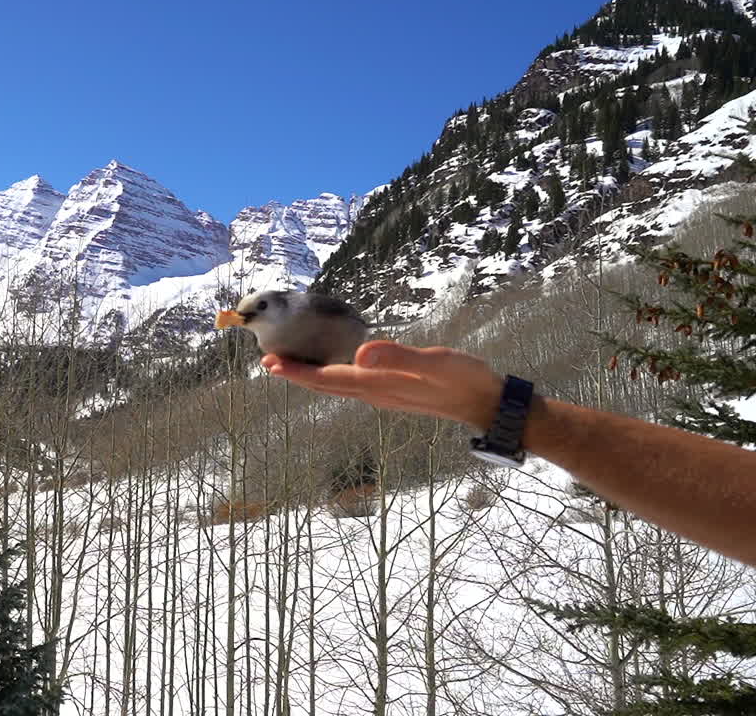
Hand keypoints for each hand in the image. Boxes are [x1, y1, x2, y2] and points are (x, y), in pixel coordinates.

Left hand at [261, 341, 503, 431]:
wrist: (486, 402)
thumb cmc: (463, 378)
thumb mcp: (434, 361)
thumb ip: (398, 357)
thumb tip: (361, 353)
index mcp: (378, 384)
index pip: (328, 378)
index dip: (298, 372)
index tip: (271, 364)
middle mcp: (375, 394)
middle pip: (327, 385)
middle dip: (297, 376)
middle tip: (269, 364)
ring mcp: (384, 396)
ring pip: (339, 387)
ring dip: (313, 378)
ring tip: (293, 368)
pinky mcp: (395, 394)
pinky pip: (353, 387)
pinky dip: (334, 378)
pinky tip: (336, 370)